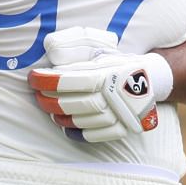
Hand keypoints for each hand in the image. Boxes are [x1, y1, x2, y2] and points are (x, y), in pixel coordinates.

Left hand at [28, 27, 173, 143]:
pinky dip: (78, 132)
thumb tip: (50, 51)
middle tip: (38, 95)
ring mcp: (119, 114)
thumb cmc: (118, 62)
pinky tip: (66, 127)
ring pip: (82, 120)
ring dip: (61, 117)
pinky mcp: (124, 128)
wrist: (152, 77)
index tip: (33, 78)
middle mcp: (113, 94)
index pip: (70, 80)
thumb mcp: (99, 50)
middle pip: (73, 103)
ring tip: (51, 111)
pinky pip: (96, 135)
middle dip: (49, 100)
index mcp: (106, 73)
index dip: (47, 81)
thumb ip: (76, 51)